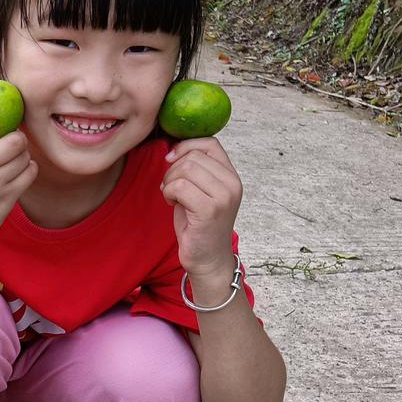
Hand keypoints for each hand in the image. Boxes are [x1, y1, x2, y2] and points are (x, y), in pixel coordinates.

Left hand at [160, 137, 242, 278]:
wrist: (207, 258)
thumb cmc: (199, 225)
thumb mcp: (199, 191)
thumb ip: (194, 170)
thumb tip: (173, 149)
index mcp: (231, 175)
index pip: (210, 143)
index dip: (186, 146)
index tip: (171, 159)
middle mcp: (232, 183)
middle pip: (193, 156)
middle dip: (172, 169)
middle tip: (169, 187)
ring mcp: (223, 196)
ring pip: (185, 169)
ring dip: (169, 182)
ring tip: (172, 196)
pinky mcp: (210, 209)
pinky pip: (180, 187)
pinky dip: (169, 193)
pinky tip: (172, 203)